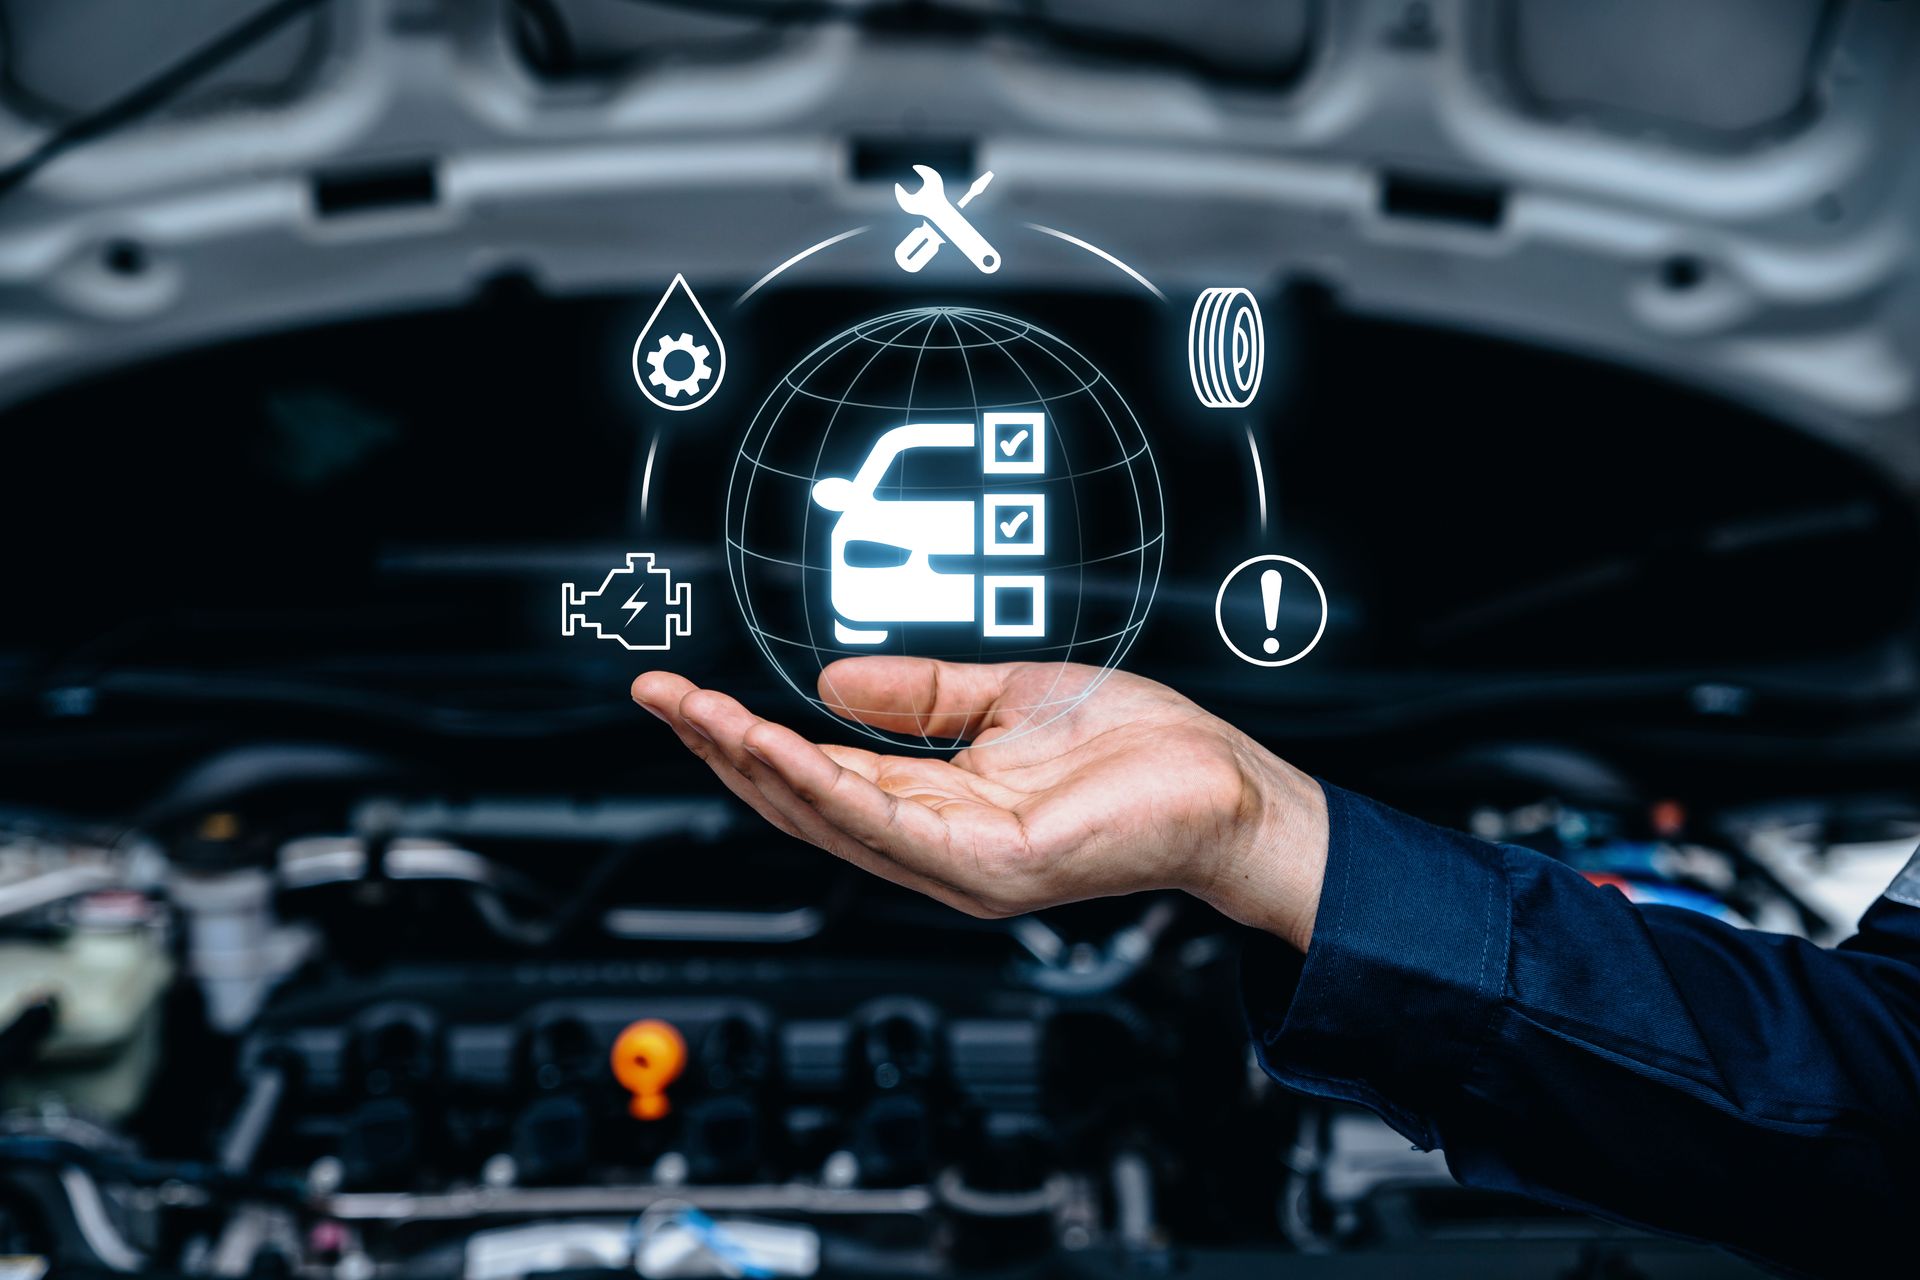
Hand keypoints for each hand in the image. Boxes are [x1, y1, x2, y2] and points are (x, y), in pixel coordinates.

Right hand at [631, 659, 1329, 951]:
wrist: (1229, 788)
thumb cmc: (1139, 750)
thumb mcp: (1006, 697)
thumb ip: (919, 695)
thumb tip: (829, 683)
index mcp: (938, 806)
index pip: (820, 774)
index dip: (747, 736)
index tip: (688, 695)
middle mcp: (936, 847)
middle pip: (804, 801)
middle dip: (724, 749)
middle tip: (660, 698)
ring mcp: (959, 866)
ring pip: (830, 816)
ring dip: (754, 764)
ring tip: (696, 715)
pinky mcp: (990, 868)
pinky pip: (887, 823)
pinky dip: (822, 784)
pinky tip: (774, 746)